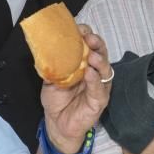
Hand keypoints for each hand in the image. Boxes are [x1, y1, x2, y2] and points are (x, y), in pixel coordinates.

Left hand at [40, 26, 112, 153]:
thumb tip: (47, 46)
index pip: (90, 45)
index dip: (87, 35)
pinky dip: (95, 80)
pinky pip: (99, 88)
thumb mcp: (51, 78)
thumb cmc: (56, 101)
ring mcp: (99, 86)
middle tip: (89, 38)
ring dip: (99, 60)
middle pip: (102, 53)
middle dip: (97, 44)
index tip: (80, 28)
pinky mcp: (100, 100)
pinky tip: (89, 72)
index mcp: (84, 64)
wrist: (57, 124)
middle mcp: (94, 72)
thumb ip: (53, 65)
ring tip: (91, 55)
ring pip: (105, 70)